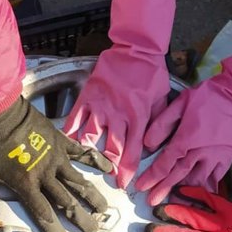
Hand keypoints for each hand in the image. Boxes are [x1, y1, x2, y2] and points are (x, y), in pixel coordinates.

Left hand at [0, 97, 112, 231]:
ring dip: (92, 196)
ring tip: (105, 209)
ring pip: (78, 180)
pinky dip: (96, 159)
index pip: (43, 213)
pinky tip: (110, 168)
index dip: (54, 231)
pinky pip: (81, 152)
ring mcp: (55, 157)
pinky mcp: (60, 140)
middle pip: (67, 200)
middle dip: (81, 217)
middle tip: (93, 230)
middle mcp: (45, 174)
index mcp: (26, 184)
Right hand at [64, 0, 175, 188]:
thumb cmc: (151, 74)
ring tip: (87, 162)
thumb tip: (150, 148)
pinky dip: (71, 131)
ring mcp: (100, 106)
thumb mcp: (162, 100)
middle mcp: (118, 115)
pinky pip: (75, 118)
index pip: (132, 152)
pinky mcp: (88, 96)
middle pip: (110, 148)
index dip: (126, 171)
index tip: (122, 184)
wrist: (136, 48)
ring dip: (88, 152)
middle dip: (108, 166)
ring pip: (90, 136)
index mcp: (138, 117)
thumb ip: (157, 125)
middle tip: (106, 175)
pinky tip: (69, 142)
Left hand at [135, 52, 231, 203]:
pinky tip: (199, 197)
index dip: (152, 176)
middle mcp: (201, 152)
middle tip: (152, 202)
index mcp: (187, 139)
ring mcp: (216, 157)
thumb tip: (148, 144)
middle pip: (179, 175)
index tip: (141, 187)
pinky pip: (216, 178)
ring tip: (173, 203)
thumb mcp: (180, 103)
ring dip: (185, 193)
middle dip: (164, 189)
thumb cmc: (208, 97)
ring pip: (198, 180)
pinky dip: (207, 189)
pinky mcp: (227, 158)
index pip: (165, 162)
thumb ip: (163, 124)